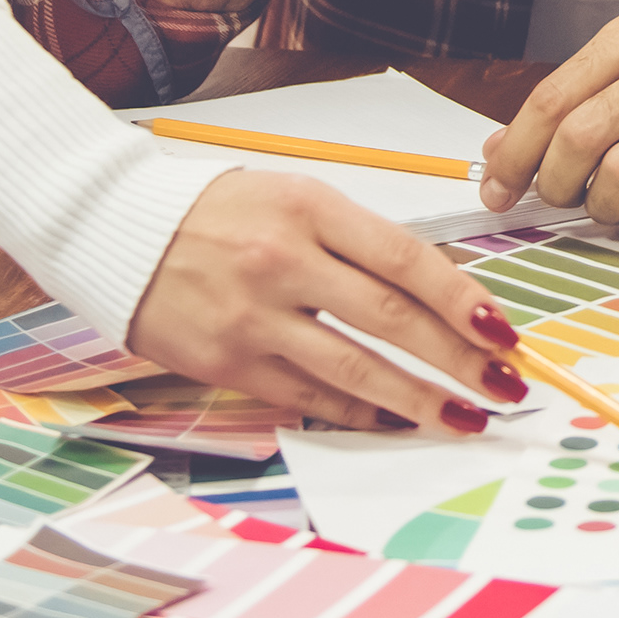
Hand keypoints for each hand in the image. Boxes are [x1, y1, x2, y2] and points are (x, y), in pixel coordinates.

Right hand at [123, 167, 532, 432]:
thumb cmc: (218, 211)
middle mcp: (285, 261)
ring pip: (356, 368)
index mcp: (311, 208)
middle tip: (504, 386)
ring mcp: (255, 316)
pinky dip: (358, 411)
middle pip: (392, 319)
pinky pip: (308, 395)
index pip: (407, 259)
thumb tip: (437, 292)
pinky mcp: (229, 362)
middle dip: (459, 359)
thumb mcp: (294, 197)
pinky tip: (394, 420)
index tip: (504, 331)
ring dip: (420, 400)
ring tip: (464, 418)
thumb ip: (358, 241)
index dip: (463, 300)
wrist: (114, 228)